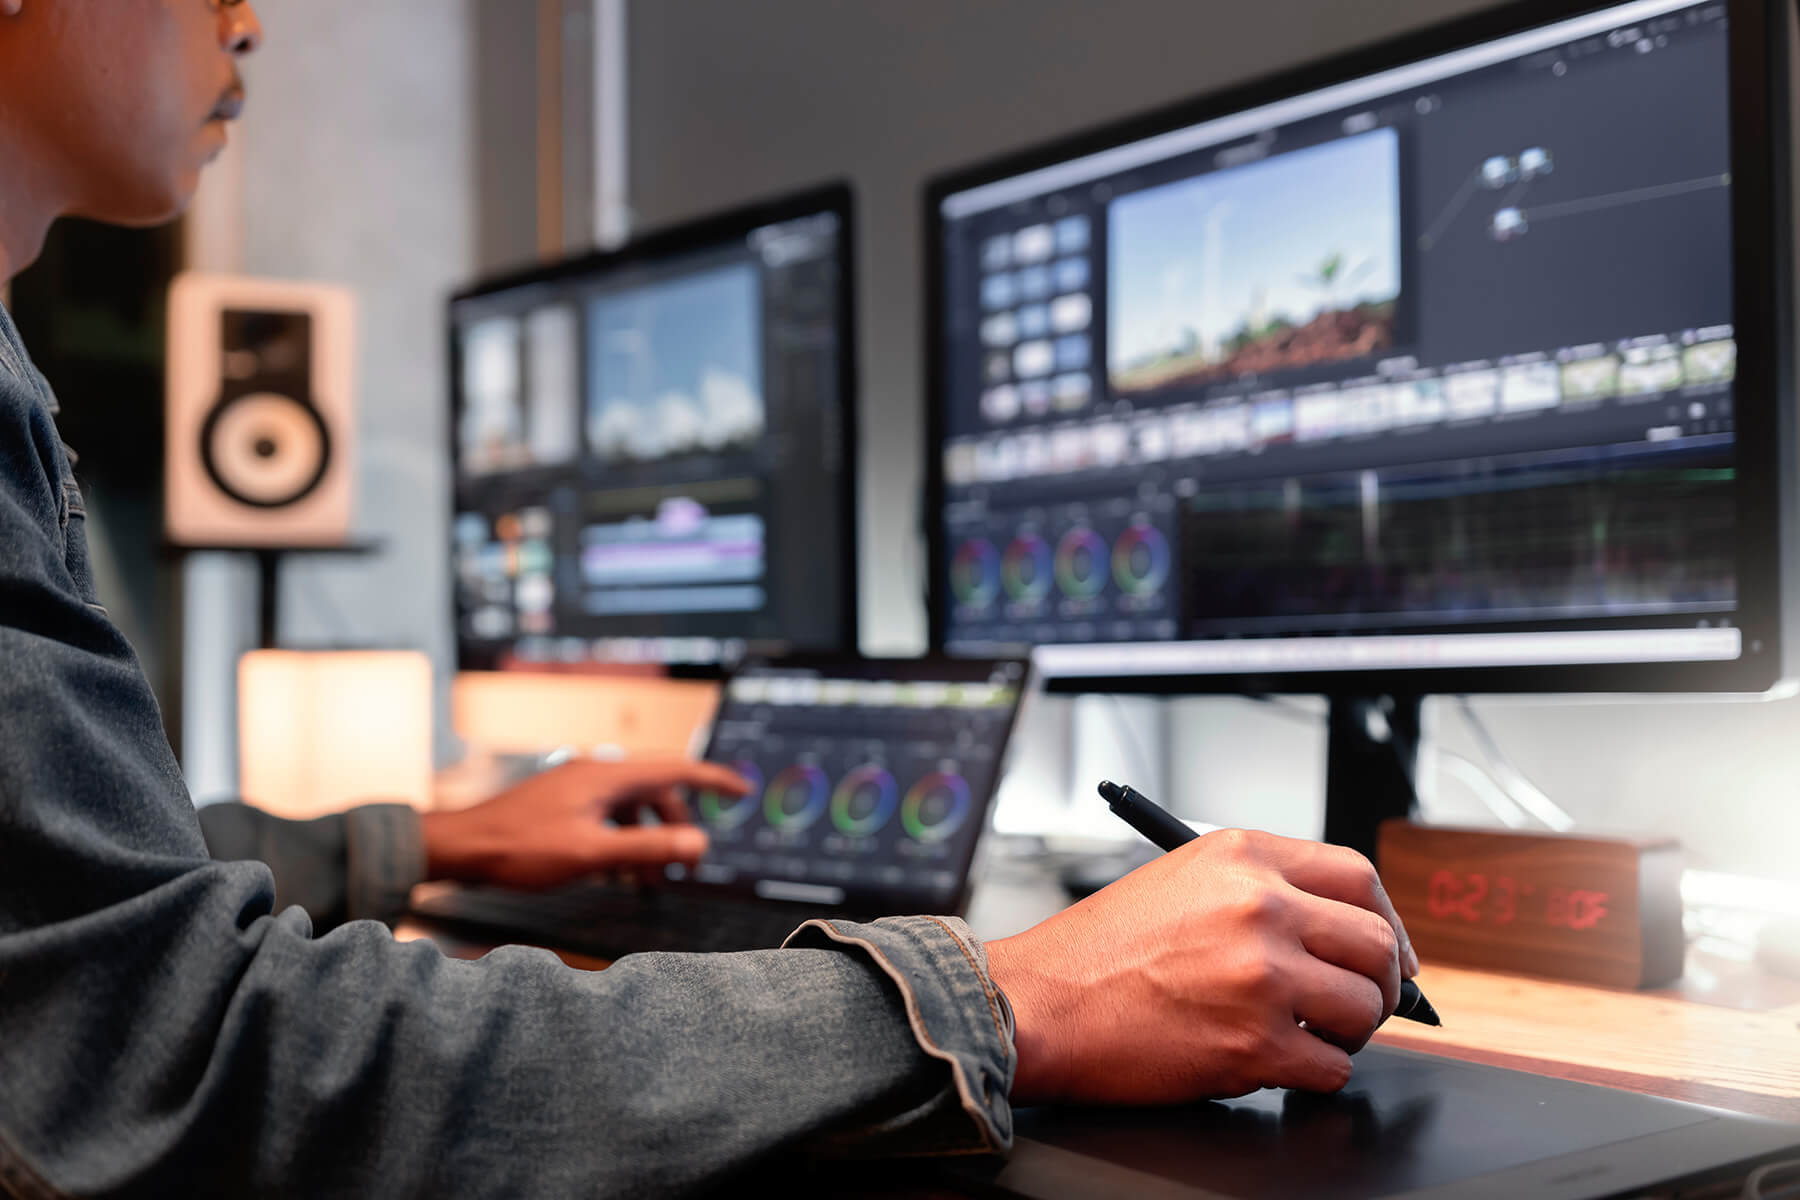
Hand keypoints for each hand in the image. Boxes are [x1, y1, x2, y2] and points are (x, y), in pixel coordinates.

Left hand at [419, 758, 749, 890]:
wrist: (459, 847)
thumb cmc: (519, 849)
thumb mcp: (592, 854)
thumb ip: (648, 848)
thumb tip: (699, 844)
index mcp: (606, 777)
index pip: (674, 769)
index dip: (712, 780)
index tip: (741, 789)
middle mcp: (594, 774)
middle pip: (653, 793)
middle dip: (675, 827)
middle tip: (684, 867)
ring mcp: (574, 788)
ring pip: (628, 809)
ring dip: (646, 840)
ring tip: (647, 880)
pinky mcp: (560, 804)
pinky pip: (606, 817)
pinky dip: (620, 841)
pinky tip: (612, 872)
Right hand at [986, 828, 1418, 1104]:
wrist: (1039, 1004)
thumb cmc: (1098, 952)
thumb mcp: (1181, 880)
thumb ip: (1259, 890)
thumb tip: (1337, 931)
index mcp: (1242, 856)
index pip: (1358, 874)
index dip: (1387, 920)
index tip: (1389, 953)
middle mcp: (1258, 906)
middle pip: (1375, 943)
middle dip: (1376, 985)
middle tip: (1354, 1007)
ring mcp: (1260, 975)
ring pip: (1363, 1010)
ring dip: (1346, 1034)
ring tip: (1304, 1036)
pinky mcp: (1253, 1044)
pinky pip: (1332, 1069)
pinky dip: (1313, 1075)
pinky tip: (1271, 1063)